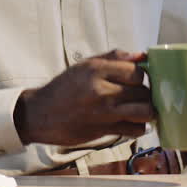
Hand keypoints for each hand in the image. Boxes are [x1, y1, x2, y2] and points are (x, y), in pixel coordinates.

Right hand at [14, 49, 156, 145]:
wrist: (41, 114)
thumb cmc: (64, 88)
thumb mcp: (84, 65)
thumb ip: (113, 58)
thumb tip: (141, 55)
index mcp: (97, 70)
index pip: (137, 71)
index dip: (140, 76)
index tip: (134, 80)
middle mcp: (102, 90)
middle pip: (143, 91)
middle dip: (144, 94)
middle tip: (136, 96)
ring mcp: (104, 112)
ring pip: (145, 111)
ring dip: (146, 111)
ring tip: (139, 109)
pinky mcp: (104, 130)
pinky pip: (135, 129)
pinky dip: (138, 127)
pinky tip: (131, 122)